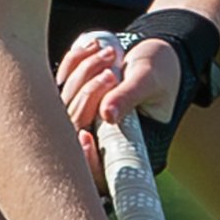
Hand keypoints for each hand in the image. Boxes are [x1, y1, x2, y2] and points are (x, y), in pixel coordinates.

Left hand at [56, 33, 182, 182]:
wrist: (154, 54)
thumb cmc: (160, 71)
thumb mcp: (150, 80)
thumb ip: (130, 96)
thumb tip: (108, 114)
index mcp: (129, 148)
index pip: (99, 171)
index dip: (86, 160)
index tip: (84, 136)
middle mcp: (103, 139)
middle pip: (75, 131)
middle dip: (87, 96)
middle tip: (110, 73)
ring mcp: (84, 119)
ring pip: (64, 105)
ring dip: (83, 74)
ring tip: (110, 54)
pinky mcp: (72, 98)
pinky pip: (60, 83)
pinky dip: (73, 63)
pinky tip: (93, 48)